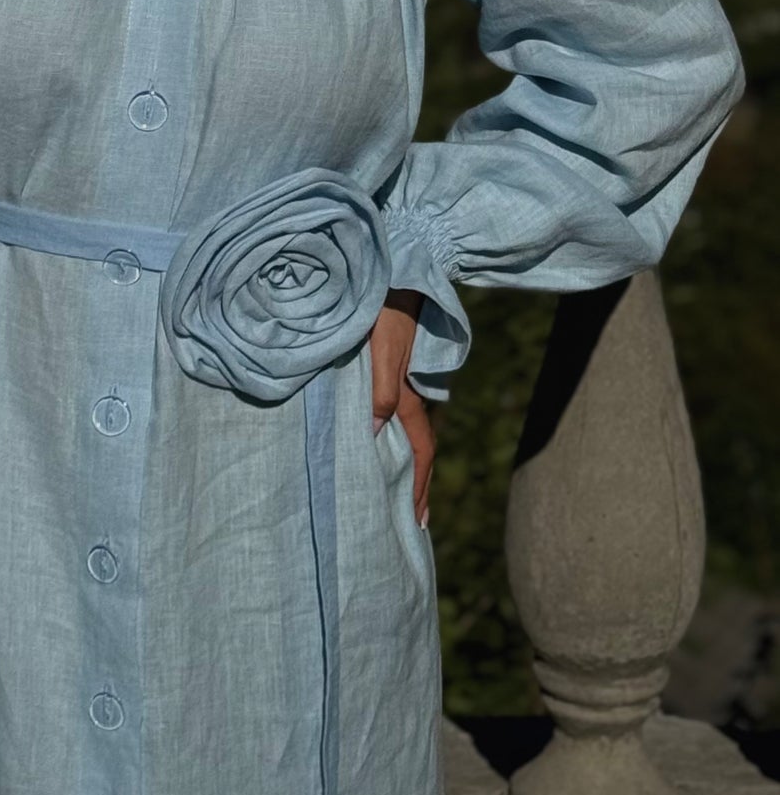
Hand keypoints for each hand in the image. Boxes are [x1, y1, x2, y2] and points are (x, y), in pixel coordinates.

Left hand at [371, 287, 433, 525]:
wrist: (395, 272)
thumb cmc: (384, 310)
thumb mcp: (381, 350)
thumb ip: (379, 390)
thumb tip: (373, 434)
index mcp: (408, 396)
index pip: (421, 453)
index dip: (420, 488)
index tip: (420, 522)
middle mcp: (411, 394)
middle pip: (420, 450)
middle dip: (419, 486)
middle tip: (417, 521)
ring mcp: (404, 382)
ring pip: (410, 432)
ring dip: (409, 464)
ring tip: (402, 493)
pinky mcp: (393, 368)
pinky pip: (399, 413)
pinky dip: (398, 438)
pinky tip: (385, 443)